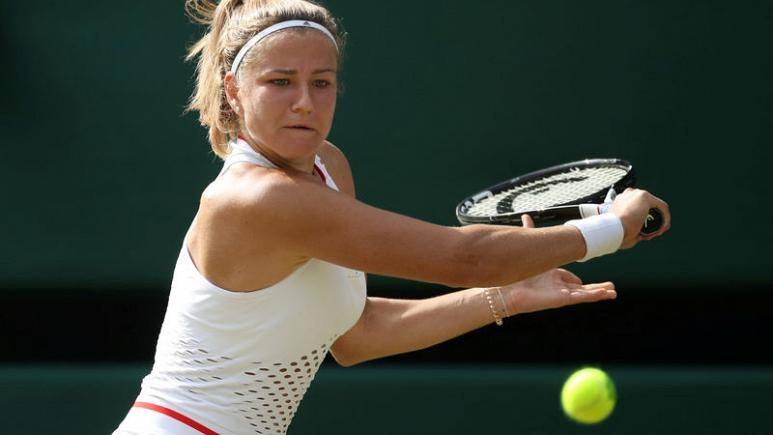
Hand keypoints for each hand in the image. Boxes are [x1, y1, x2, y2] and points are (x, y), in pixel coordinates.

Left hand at [501, 214, 615, 314]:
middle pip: (580, 287)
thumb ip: (529, 231)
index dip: (575, 278)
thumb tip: (526, 215)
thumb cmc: (517, 275)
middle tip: (609, 285)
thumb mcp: (528, 249)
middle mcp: (557, 286)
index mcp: (550, 276)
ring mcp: (561, 294)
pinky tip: (607, 294)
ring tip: (613, 291)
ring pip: (585, 293)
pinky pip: (583, 298)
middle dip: (595, 286)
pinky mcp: (563, 299)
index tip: (582, 281)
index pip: (568, 278)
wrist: (509, 292)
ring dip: (599, 291)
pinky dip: (596, 296)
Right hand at [608, 188, 670, 248]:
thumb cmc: (615, 234)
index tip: (644, 232)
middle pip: (647, 207)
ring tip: (657, 232)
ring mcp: (636, 194)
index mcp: (620, 202)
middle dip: (653, 219)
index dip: (644, 220)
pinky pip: (662, 207)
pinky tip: (662, 229)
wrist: (612, 230)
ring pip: (656, 207)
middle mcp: (627, 195)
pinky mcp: (645, 197)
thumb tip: (643, 234)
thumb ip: (633, 228)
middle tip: (653, 233)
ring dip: (660, 220)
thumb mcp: (622, 230)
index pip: (637, 208)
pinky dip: (665, 219)